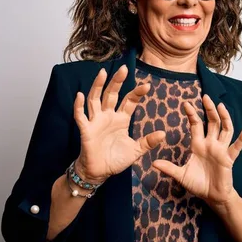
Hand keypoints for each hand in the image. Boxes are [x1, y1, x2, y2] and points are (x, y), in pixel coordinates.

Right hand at [73, 65, 165, 183]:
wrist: (99, 173)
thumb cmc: (115, 160)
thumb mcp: (135, 151)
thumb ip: (147, 142)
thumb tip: (163, 133)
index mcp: (121, 119)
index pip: (129, 101)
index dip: (137, 93)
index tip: (147, 86)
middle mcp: (108, 116)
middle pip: (112, 94)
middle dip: (117, 81)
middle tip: (124, 68)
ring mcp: (96, 121)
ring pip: (96, 99)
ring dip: (98, 86)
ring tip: (102, 73)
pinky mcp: (86, 130)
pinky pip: (80, 116)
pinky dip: (79, 106)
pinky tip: (80, 95)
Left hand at [152, 94, 241, 205]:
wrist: (212, 196)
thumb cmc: (198, 184)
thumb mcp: (181, 175)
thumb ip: (169, 168)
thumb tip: (152, 163)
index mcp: (198, 145)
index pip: (196, 125)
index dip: (192, 114)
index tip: (185, 103)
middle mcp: (210, 144)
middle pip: (212, 122)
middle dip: (209, 109)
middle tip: (205, 96)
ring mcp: (221, 150)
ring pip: (225, 129)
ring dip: (225, 117)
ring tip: (221, 106)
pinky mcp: (229, 159)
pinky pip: (237, 147)